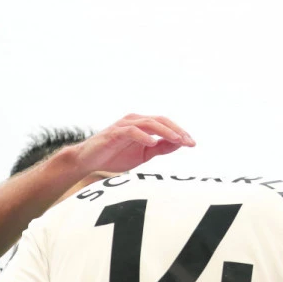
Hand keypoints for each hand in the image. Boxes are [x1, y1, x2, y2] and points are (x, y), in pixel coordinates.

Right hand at [70, 114, 195, 173]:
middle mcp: (135, 120)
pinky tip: (153, 143)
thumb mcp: (144, 154)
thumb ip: (161, 148)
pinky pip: (131, 131)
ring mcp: (124, 125)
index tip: (193, 144)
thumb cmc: (116, 156)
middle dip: (177, 131)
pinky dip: (143, 136)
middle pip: (161, 120)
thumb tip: (180, 144)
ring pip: (149, 123)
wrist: (89, 161)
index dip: (181, 133)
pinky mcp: (114, 133)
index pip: (167, 124)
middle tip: (189, 142)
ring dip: (165, 131)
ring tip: (177, 140)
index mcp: (144, 125)